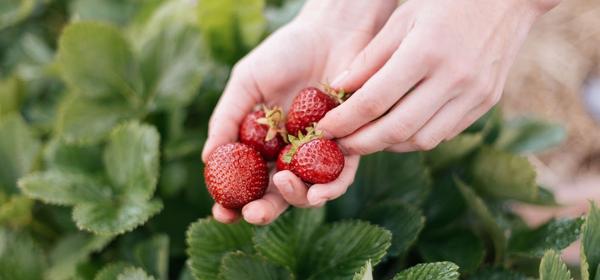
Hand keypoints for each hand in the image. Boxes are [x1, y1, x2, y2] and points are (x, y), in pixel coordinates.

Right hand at [202, 0, 396, 224]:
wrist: (330, 32)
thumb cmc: (284, 53)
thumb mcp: (247, 82)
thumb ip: (227, 118)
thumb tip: (207, 159)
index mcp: (263, 142)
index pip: (246, 180)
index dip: (232, 201)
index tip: (221, 211)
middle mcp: (290, 153)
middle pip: (276, 194)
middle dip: (263, 211)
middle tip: (253, 214)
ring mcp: (319, 152)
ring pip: (309, 191)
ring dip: (296, 198)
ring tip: (284, 185)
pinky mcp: (350, 144)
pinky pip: (342, 175)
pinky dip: (331, 187)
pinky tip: (319, 191)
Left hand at [317, 0, 555, 154]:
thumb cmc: (445, 2)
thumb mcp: (402, 19)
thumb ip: (369, 58)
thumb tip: (337, 90)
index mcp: (425, 52)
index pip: (374, 101)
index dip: (344, 120)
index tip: (324, 128)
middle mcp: (452, 78)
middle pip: (396, 130)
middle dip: (361, 143)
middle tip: (340, 144)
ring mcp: (474, 94)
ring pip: (421, 140)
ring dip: (389, 145)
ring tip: (367, 137)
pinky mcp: (486, 103)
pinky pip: (444, 133)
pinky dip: (416, 138)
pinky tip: (398, 129)